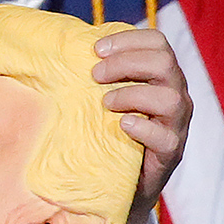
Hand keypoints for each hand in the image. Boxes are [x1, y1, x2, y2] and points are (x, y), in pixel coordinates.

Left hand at [93, 28, 191, 223]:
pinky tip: (122, 125)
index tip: (96, 49)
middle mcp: (174, 95)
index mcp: (159, 76)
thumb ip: (89, 74)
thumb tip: (48, 48)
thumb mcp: (98, 97)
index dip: (128, 39)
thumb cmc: (104, 132)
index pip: (157, 43)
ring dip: (133, 94)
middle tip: (95, 74)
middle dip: (126, 63)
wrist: (119, 184)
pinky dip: (143, 128)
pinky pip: (166, 138)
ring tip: (105, 103)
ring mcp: (175, 125)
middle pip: (165, 62)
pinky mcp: (170, 154)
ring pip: (170, 98)